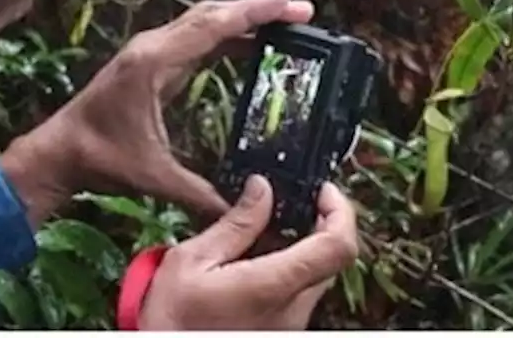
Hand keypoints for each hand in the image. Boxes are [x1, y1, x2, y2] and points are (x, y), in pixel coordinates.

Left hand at [0, 0, 313, 226]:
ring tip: (286, 20)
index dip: (254, 12)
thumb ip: (200, 194)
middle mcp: (153, 47)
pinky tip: (251, 43)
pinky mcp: (152, 61)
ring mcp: (151, 51)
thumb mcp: (154, 177)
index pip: (213, 27)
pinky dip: (227, 34)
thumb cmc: (99, 159)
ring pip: (205, 21)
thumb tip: (243, 207)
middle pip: (213, 14)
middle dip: (259, 9)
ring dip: (244, 18)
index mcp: (154, 63)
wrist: (57, 152)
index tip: (289, 1)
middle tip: (301, 10)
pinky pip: (196, 37)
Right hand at [139, 176, 358, 329]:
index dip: (340, 211)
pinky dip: (289, 268)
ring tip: (264, 230)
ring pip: (316, 274)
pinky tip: (256, 258)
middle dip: (320, 224)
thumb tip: (263, 189)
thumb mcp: (191, 261)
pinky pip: (300, 292)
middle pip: (332, 258)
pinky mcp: (283, 331)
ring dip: (302, 247)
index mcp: (272, 286)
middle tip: (293, 202)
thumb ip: (235, 225)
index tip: (321, 190)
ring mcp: (290, 325)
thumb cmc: (171, 321)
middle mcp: (292, 310)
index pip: (338, 247)